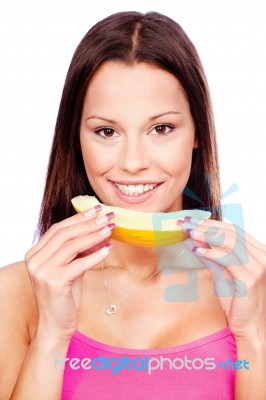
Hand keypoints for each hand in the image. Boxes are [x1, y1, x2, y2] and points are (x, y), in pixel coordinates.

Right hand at [25, 206, 114, 340]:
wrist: (55, 326)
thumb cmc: (64, 297)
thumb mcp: (71, 268)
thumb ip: (80, 251)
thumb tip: (99, 231)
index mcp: (35, 254)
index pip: (58, 229)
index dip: (78, 218)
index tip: (96, 209)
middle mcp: (35, 261)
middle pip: (64, 234)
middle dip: (88, 223)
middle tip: (106, 216)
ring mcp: (43, 272)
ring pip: (71, 246)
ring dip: (93, 235)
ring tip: (109, 229)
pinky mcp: (55, 283)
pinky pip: (79, 264)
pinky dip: (95, 255)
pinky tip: (108, 249)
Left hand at [181, 217, 265, 342]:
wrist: (248, 328)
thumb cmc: (236, 302)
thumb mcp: (221, 272)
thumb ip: (210, 255)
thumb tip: (192, 238)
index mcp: (257, 252)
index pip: (233, 230)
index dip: (211, 223)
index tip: (191, 221)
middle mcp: (262, 256)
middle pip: (231, 232)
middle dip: (206, 226)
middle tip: (186, 223)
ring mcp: (258, 267)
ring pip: (230, 241)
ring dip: (206, 235)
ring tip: (189, 232)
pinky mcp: (251, 278)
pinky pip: (228, 259)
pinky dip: (211, 252)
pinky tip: (197, 250)